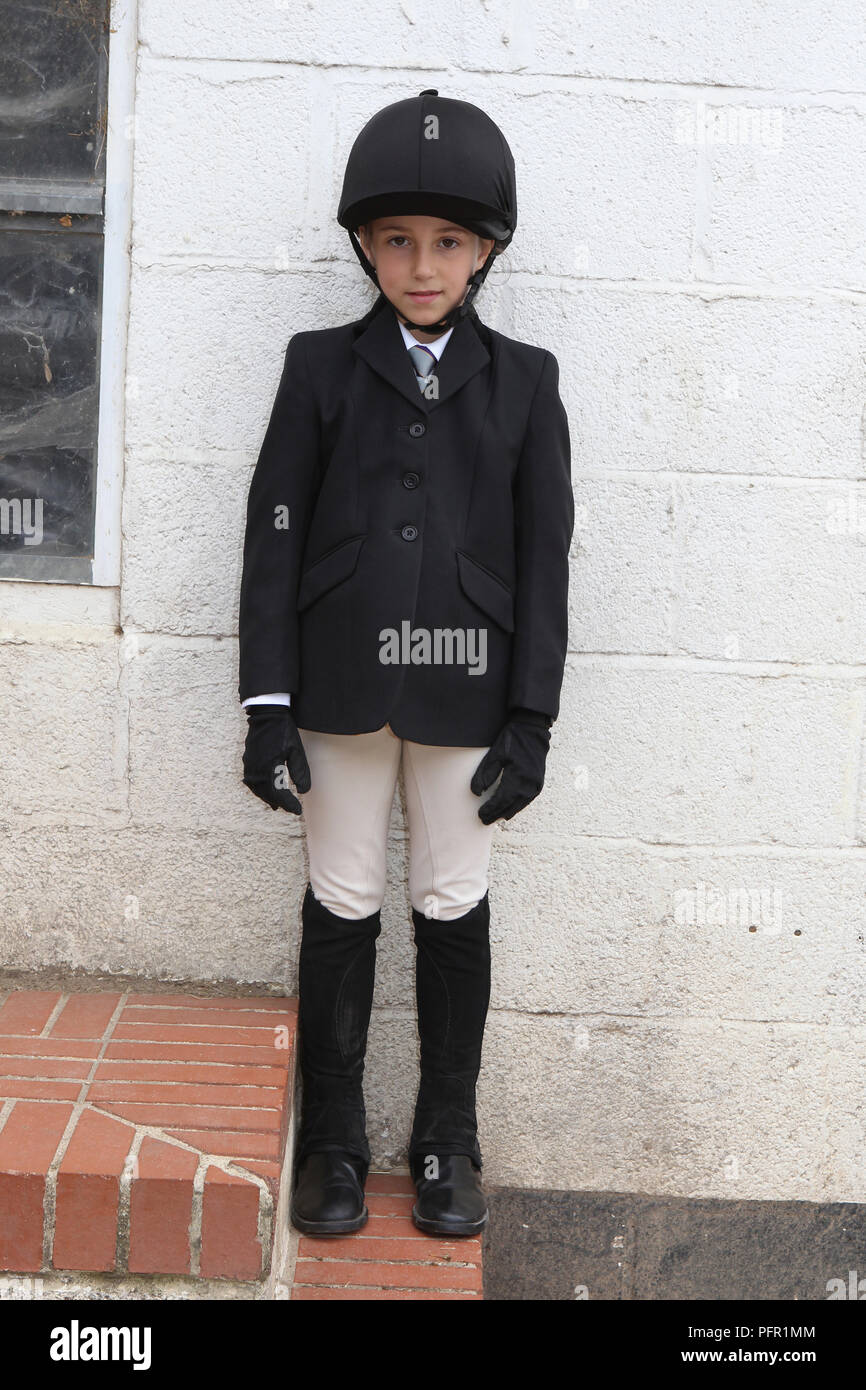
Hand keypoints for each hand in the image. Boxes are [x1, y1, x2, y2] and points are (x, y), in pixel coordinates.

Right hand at [243, 704, 310, 813]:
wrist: (266, 713)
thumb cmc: (283, 731)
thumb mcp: (296, 750)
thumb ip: (299, 771)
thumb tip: (303, 791)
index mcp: (269, 767)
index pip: (278, 793)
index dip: (289, 803)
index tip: (298, 810)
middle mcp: (256, 769)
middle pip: (266, 793)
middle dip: (279, 802)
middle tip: (290, 808)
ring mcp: (250, 764)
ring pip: (257, 788)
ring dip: (267, 797)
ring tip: (276, 804)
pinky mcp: (248, 759)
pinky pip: (252, 780)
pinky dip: (259, 789)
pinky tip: (264, 790)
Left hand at [470, 708, 551, 823]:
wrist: (532, 729)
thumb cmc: (511, 740)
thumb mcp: (495, 754)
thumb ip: (485, 774)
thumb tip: (476, 793)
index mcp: (517, 776)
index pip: (501, 799)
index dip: (490, 808)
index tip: (480, 814)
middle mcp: (529, 783)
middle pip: (510, 805)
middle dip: (497, 814)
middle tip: (484, 820)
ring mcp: (536, 783)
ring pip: (520, 804)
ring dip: (507, 812)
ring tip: (496, 818)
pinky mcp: (539, 781)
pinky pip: (527, 799)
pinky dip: (518, 806)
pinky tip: (510, 810)